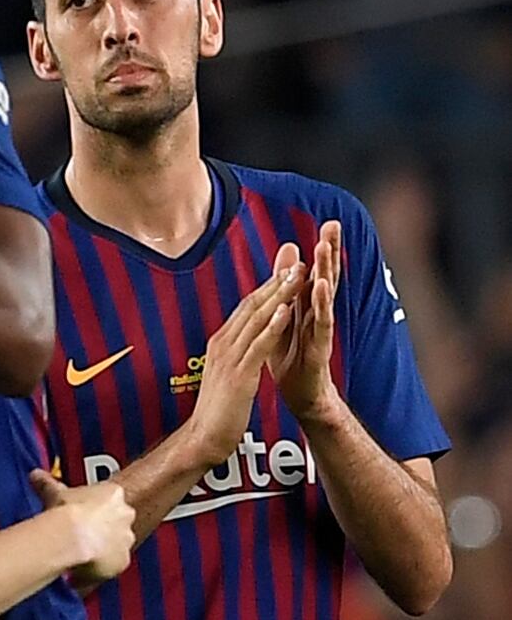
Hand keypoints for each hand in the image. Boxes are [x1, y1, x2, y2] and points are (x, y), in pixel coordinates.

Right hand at [31, 471, 135, 583]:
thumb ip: (47, 484)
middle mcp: (125, 515)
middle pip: (118, 521)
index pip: (110, 497)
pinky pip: (113, 564)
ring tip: (81, 551)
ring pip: (118, 544)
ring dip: (104, 547)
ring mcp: (126, 538)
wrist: (72, 537)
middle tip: (83, 531)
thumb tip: (36, 476)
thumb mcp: (54, 492)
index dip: (95, 506)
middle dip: (103, 527)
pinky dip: (102, 566)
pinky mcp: (123, 560)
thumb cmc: (66, 512)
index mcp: (114, 493)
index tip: (83, 510)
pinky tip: (84, 566)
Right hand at [181, 247, 302, 465]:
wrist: (203, 438)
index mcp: (221, 343)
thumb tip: (243, 341)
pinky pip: (258, 345)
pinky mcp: (240, 374)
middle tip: (296, 262)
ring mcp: (230, 358)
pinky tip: (285, 311)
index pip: (246, 309)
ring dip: (278, 296)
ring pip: (257, 319)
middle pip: (252, 306)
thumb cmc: (217, 410)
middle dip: (275, 283)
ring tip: (297, 276)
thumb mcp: (225, 374)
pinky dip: (272, 325)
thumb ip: (234, 354)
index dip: (267, 288)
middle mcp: (223, 344)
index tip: (286, 270)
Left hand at [273, 220, 341, 422]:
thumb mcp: (286, 315)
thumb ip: (288, 286)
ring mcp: (321, 331)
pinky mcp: (319, 348)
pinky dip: (321, 304)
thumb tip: (289, 248)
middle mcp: (319, 315)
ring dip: (326, 272)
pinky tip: (319, 286)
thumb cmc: (292, 356)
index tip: (328, 223)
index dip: (323, 250)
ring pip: (325, 297)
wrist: (300, 396)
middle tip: (334, 225)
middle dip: (330, 252)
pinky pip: (321, 324)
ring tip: (324, 248)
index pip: (318, 272)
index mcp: (308, 306)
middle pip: (326, 278)